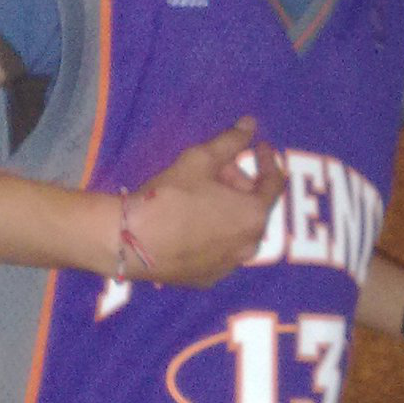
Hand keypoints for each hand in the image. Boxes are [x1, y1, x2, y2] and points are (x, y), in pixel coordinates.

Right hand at [127, 117, 283, 286]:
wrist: (129, 242)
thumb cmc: (169, 197)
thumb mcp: (200, 160)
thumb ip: (229, 141)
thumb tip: (249, 123)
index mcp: (253, 216)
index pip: (273, 183)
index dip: (267, 160)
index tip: (258, 147)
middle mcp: (249, 245)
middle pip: (253, 207)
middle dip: (239, 184)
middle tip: (215, 169)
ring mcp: (229, 266)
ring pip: (237, 230)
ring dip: (227, 210)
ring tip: (200, 195)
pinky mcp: (207, 279)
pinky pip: (219, 249)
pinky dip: (214, 233)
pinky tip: (191, 222)